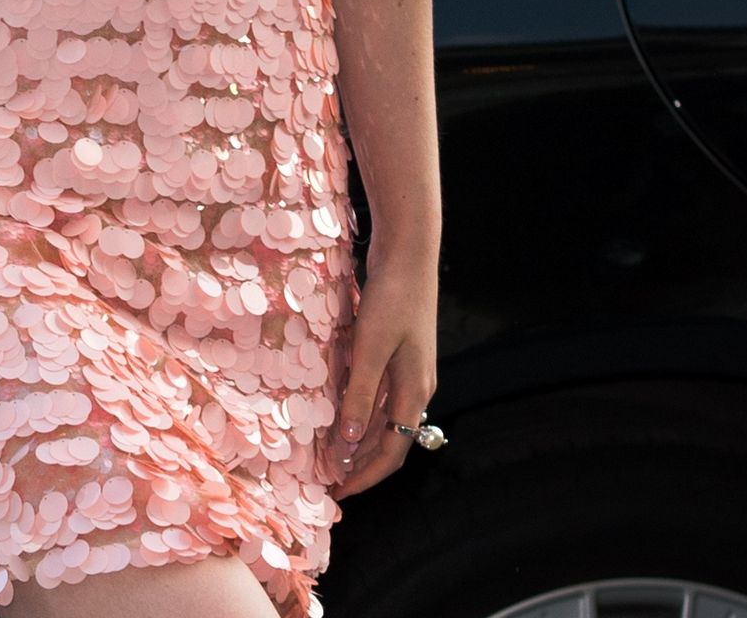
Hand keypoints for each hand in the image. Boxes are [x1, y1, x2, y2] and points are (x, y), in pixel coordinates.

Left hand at [328, 254, 438, 498]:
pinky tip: (341, 411)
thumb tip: (346, 440)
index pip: (392, 452)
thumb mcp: (370, 347)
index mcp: (414, 391)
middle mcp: (417, 387)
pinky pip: (382, 397)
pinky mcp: (401, 354)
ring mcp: (411, 371)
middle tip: (329, 479)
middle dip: (361, 463)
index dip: (366, 475)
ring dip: (360, 439)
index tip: (339, 492)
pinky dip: (362, 412)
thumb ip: (360, 394)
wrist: (409, 254)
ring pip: (385, 419)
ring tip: (331, 454)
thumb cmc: (392, 298)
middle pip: (391, 440)